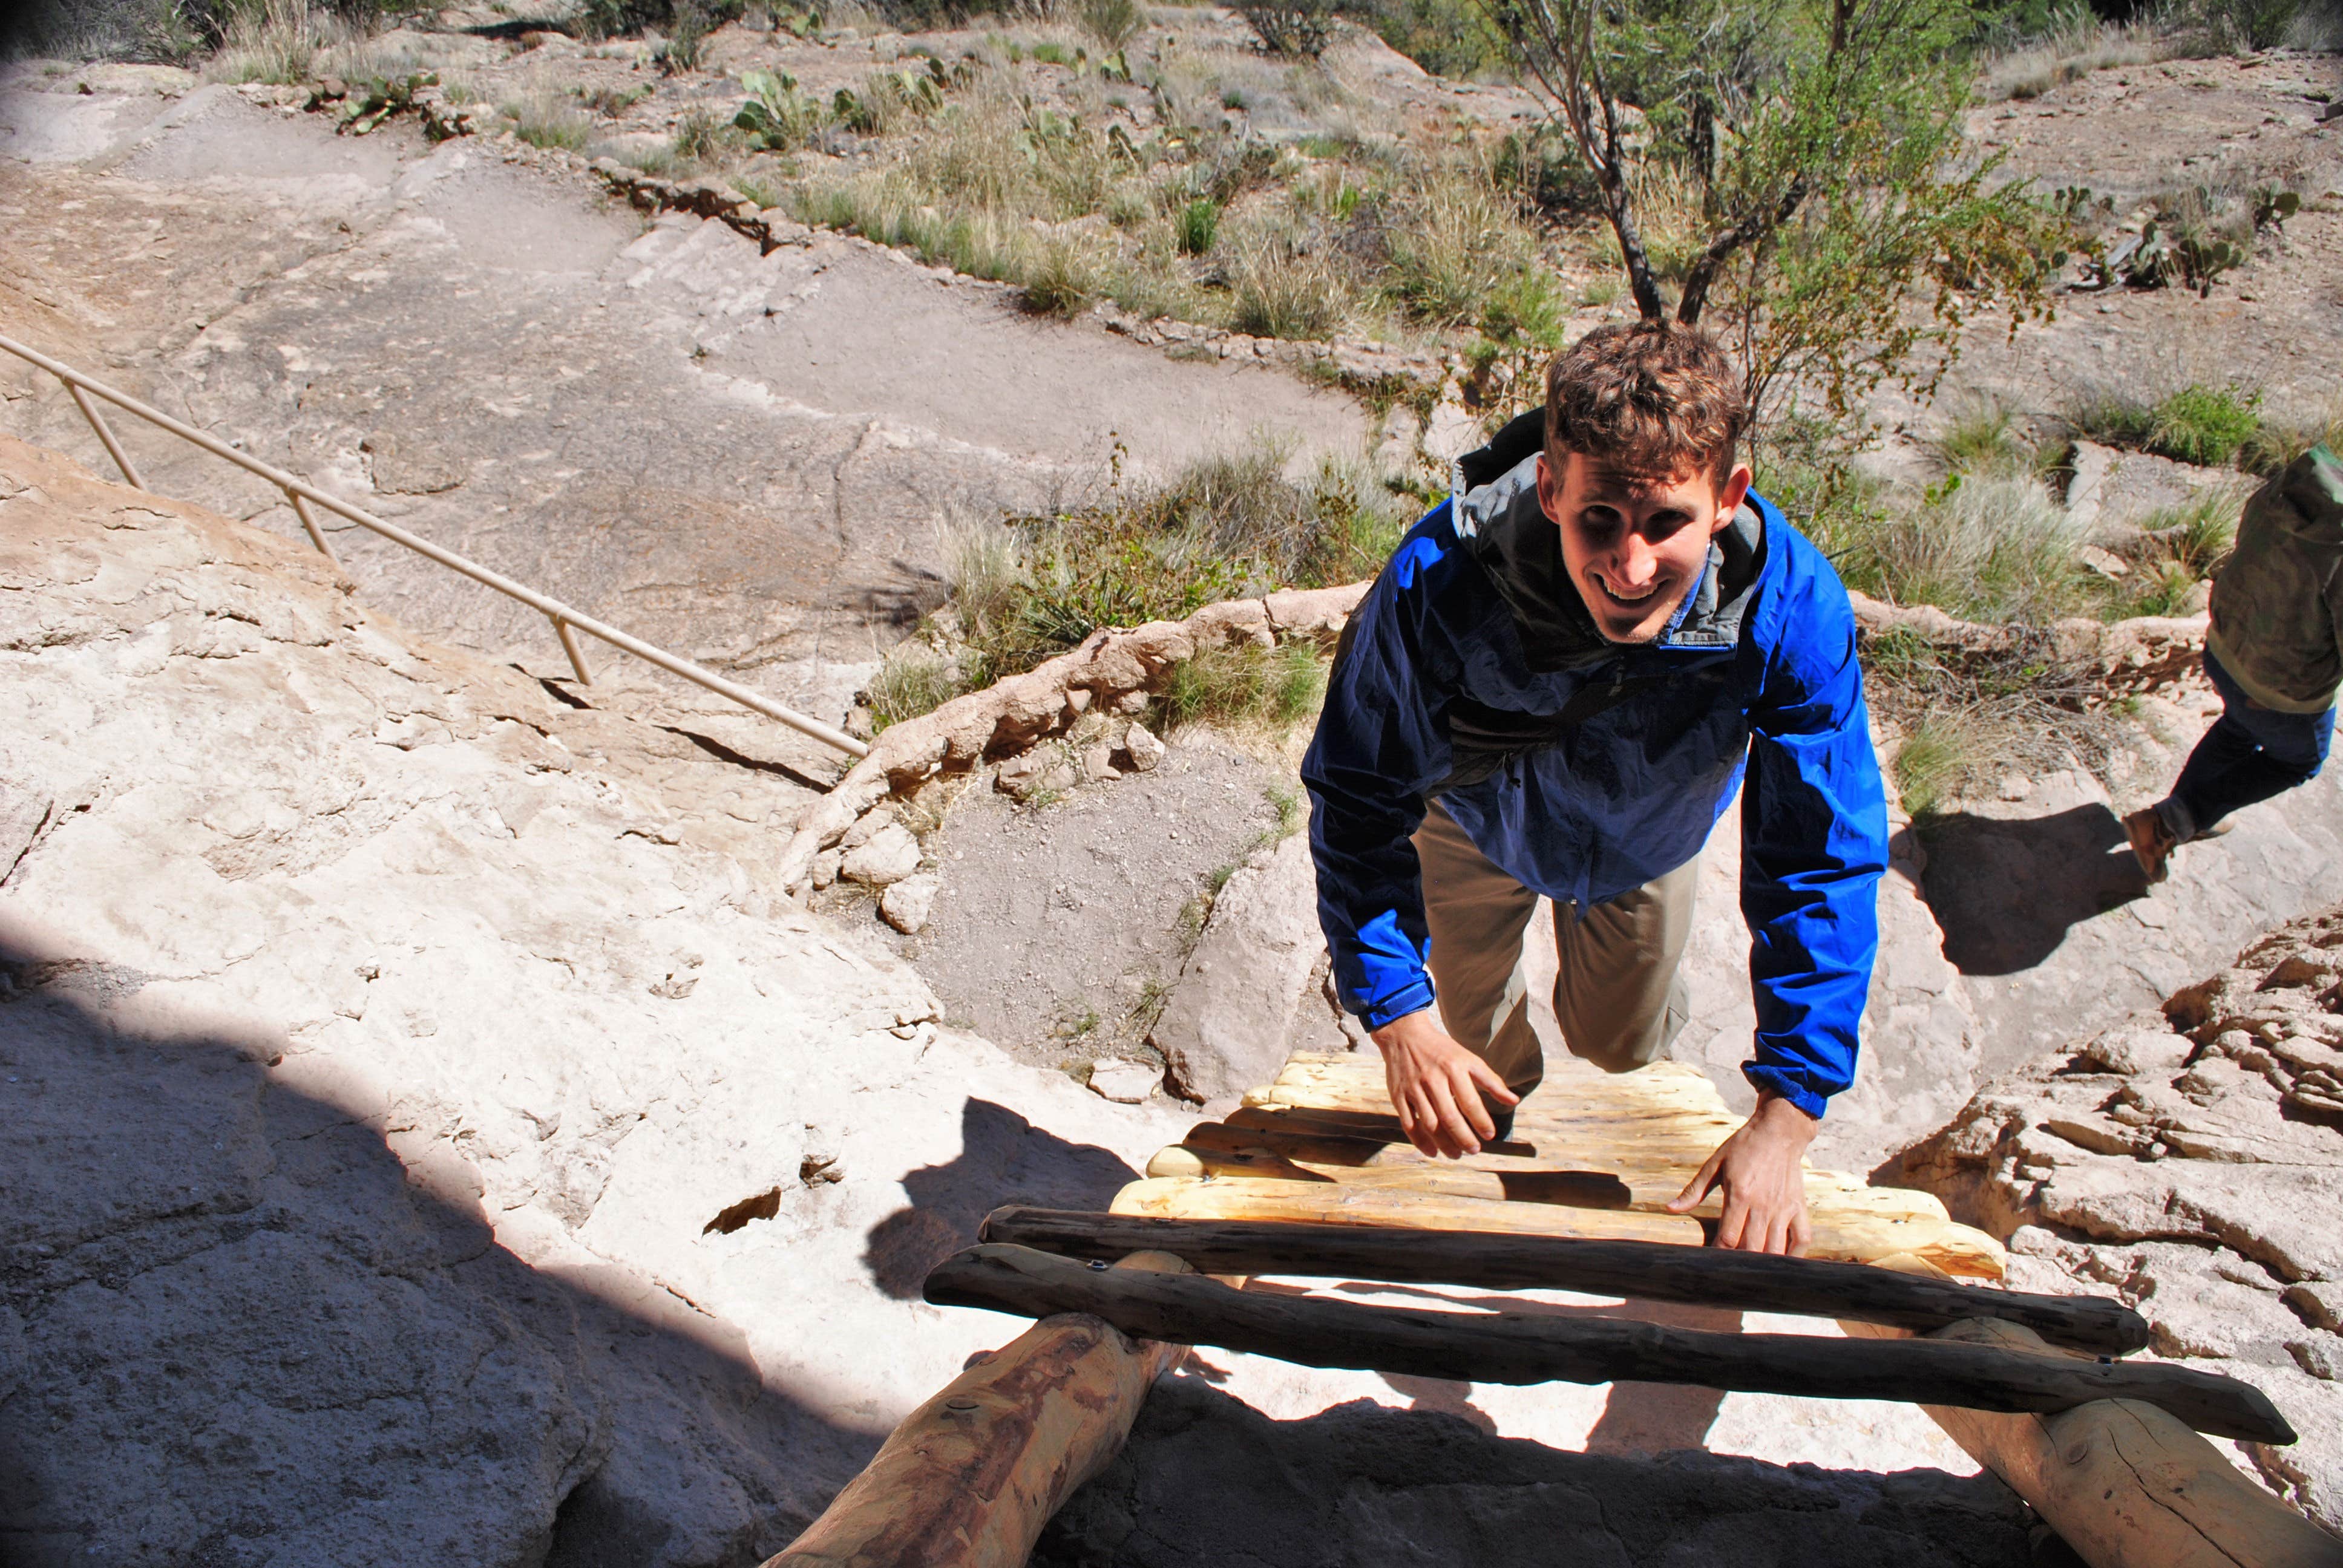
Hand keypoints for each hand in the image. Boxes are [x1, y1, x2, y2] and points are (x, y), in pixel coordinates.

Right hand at [1369, 1010, 1518, 1158]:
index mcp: (1453, 1069)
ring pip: (1430, 1124)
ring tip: (1456, 1154)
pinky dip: (1420, 1142)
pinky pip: (1409, 1124)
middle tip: (1474, 1150)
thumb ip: (1491, 1081)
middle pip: (1450, 1117)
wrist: (1404, 1036)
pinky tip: (1432, 1152)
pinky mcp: (1398, 1096)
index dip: (1481, 1122)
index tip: (1490, 1135)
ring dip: (1444, 1144)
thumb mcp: (1469, 1059)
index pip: (1470, 1102)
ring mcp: (1413, 1089)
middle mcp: (1433, 1079)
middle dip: (1464, 1139)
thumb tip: (1514, 1100)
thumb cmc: (1442, 1051)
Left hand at [1666, 1092, 1817, 1254]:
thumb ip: (1694, 1190)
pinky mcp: (1799, 1208)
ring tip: (1752, 1271)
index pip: (1728, 1239)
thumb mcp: (1715, 1165)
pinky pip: (1803, 1240)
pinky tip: (1781, 1261)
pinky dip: (1794, 1255)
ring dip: (1764, 1264)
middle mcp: (1763, 1206)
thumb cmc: (1744, 1147)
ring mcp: (1784, 1209)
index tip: (1710, 1263)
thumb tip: (1671, 1208)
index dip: (1718, 1255)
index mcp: (1740, 1196)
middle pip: (1752, 1250)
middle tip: (1729, 1270)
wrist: (1779, 1131)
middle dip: (1739, 1264)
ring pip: (1776, 1250)